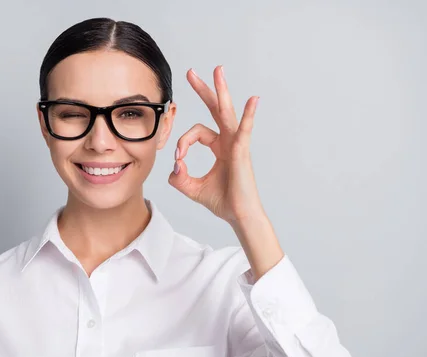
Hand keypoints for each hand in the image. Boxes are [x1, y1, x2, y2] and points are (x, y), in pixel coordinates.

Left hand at [168, 66, 265, 224]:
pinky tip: (253, 100)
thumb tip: (173, 165)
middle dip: (203, 90)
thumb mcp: (191, 188)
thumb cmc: (223, 201)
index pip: (196, 132)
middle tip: (190, 73)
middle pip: (215, 110)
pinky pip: (245, 130)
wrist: (239, 216)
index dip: (183, 141)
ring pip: (227, 113)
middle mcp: (229, 142)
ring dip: (221, 91)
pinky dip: (248, 115)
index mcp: (219, 147)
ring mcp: (237, 144)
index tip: (179, 158)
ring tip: (217, 70)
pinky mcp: (242, 152)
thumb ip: (178, 177)